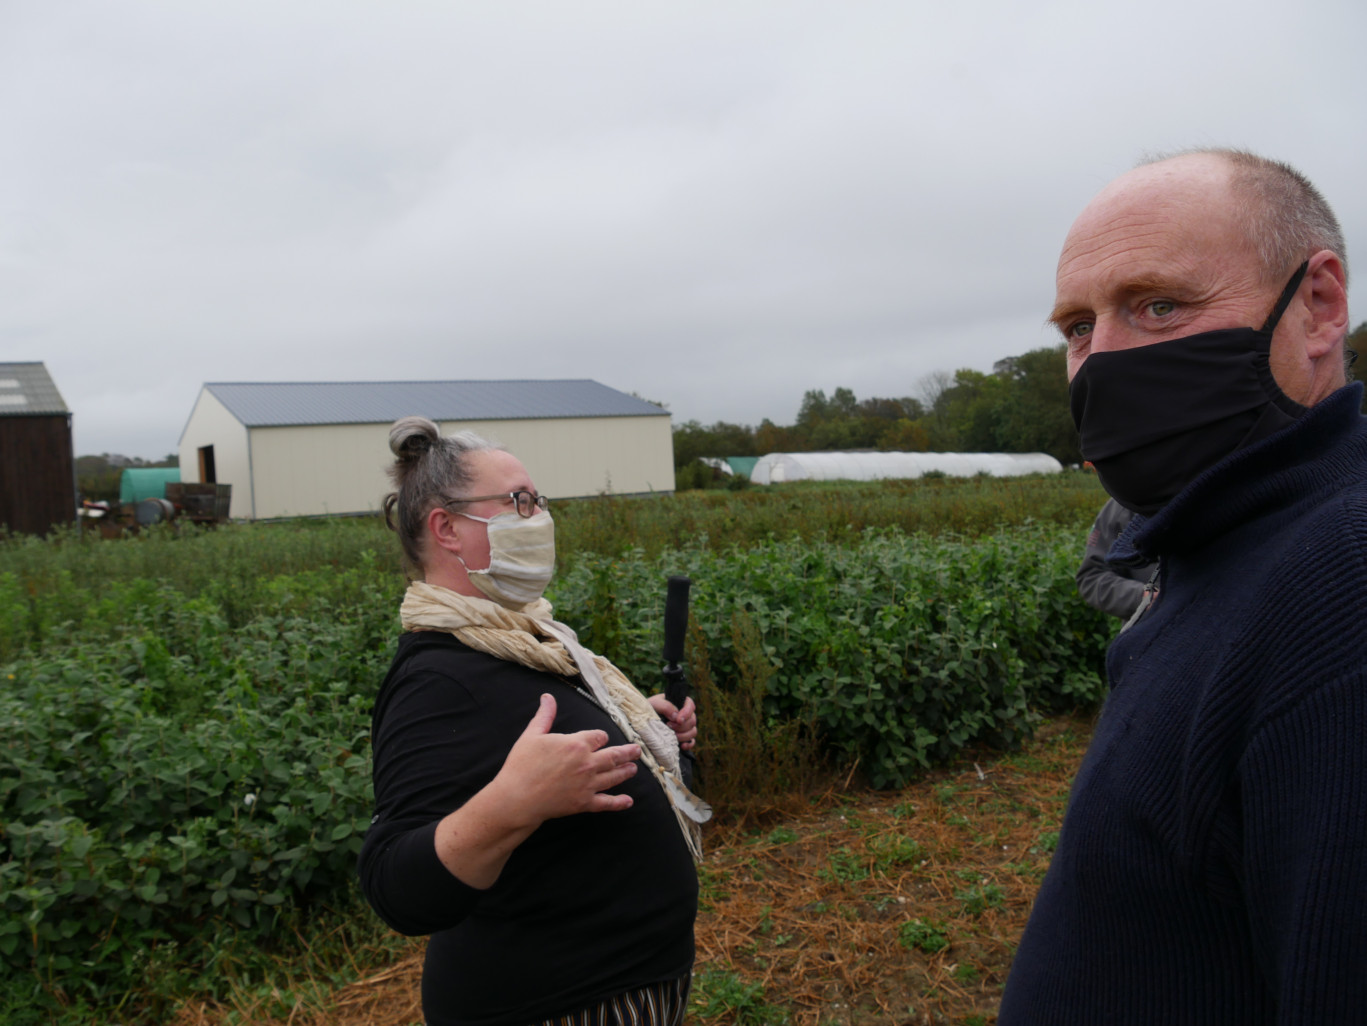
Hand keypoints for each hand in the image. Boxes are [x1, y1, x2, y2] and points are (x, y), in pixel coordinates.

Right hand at [494, 694, 640, 825]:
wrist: (517, 797)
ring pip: (614, 776)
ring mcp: (588, 784)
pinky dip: (619, 803)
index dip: (600, 737)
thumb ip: (544, 716)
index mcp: (576, 744)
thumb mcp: (532, 735)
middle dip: (627, 752)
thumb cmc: (522, 765)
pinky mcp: (585, 803)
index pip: (599, 737)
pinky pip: (607, 803)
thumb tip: (548, 697)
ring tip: (634, 769)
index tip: (601, 738)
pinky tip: (628, 801)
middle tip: (637, 750)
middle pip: (614, 755)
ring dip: (626, 772)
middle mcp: (587, 763)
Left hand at [648, 694, 697, 750]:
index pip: (690, 705)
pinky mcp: (682, 738)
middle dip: (682, 726)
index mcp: (679, 703)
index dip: (687, 713)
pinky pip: (691, 742)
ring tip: (672, 736)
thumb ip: (665, 706)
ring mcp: (684, 727)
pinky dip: (688, 744)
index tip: (678, 720)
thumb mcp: (654, 704)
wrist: (641, 723)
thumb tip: (676, 716)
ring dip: (684, 735)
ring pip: (693, 731)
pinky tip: (681, 746)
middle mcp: (684, 715)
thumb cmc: (647, 710)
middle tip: (669, 726)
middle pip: (692, 720)